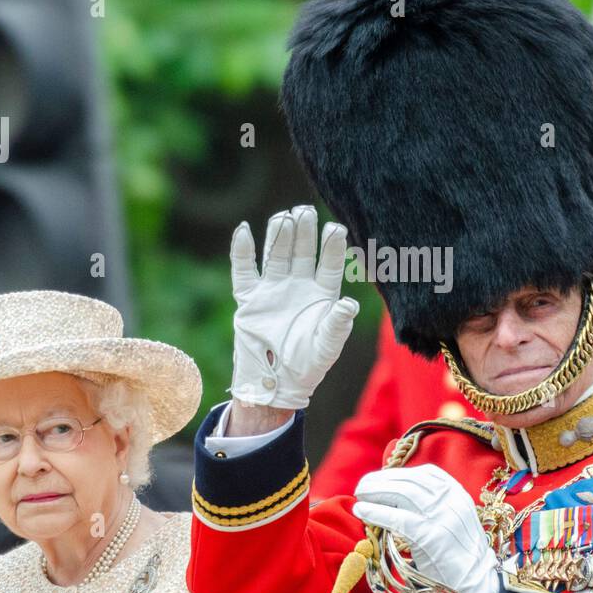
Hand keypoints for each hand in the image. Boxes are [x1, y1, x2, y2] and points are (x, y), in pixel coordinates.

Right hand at [229, 205, 358, 410]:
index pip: (328, 263)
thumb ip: (337, 325)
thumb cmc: (308, 364)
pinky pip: (245, 270)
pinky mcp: (250, 298)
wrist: (276, 382)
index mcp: (322, 294)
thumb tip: (350, 304)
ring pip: (276, 255)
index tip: (335, 228)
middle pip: (302, 252)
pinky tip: (243, 230)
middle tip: (305, 210)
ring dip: (279, 236)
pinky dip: (242, 251)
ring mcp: (274, 289)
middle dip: (304, 231)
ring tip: (283, 215)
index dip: (331, 246)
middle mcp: (299, 286)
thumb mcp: (327, 346)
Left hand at [352, 464, 500, 592]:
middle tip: (362, 486)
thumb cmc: (460, 556)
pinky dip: (376, 512)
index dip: (398, 474)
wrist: (479, 585)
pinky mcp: (430, 536)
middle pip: (409, 481)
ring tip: (359, 495)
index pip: (424, 473)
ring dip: (375, 492)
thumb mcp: (453, 521)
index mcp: (457, 494)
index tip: (380, 478)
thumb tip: (395, 498)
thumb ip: (433, 507)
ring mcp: (441, 517)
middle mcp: (451, 500)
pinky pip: (397, 518)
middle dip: (381, 481)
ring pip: (402, 494)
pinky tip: (362, 511)